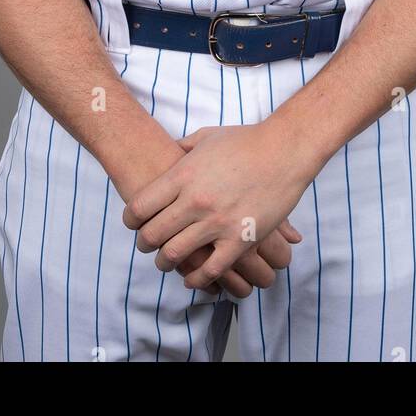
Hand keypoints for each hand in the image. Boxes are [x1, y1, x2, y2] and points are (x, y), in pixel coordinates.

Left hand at [122, 120, 311, 289]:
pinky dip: (196, 279)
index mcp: (183, 175)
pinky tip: (193, 278)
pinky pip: (210, 270)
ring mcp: (216, 222)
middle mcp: (195, 201)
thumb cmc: (247, 140)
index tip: (134, 223)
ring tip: (166, 262)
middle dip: (144, 244)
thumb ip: (184, 147)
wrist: (285, 150)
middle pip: (152, 235)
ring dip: (165, 263)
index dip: (131, 219)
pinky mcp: (239, 240)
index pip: (140, 207)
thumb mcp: (208, 137)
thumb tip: (170, 150)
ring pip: (174, 255)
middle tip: (147, 245)